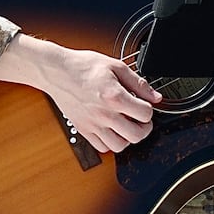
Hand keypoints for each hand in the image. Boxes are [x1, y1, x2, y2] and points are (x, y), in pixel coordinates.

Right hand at [0, 35, 162, 153]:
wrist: (57, 71)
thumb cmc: (83, 66)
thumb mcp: (116, 67)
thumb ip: (139, 83)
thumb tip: (155, 97)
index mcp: (115, 97)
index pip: (145, 114)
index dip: (149, 109)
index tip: (144, 105)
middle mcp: (105, 114)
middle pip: (136, 135)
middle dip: (144, 128)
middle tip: (141, 120)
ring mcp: (93, 125)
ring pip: (120, 146)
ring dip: (128, 138)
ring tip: (126, 126)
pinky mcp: (83, 130)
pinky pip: (102, 148)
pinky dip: (110, 142)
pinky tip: (111, 130)